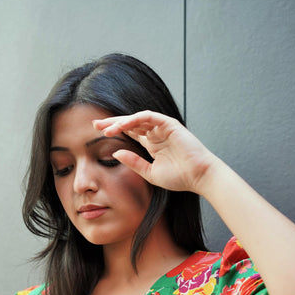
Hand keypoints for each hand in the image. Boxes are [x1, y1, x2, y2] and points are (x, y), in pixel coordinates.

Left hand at [93, 110, 215, 193]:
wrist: (199, 177)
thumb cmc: (179, 178)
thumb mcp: (150, 173)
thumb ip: (133, 162)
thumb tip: (115, 153)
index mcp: (152, 144)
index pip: (130, 133)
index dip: (114, 131)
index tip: (98, 132)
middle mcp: (156, 133)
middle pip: (130, 123)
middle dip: (112, 122)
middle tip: (95, 124)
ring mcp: (162, 127)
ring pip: (137, 118)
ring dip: (120, 122)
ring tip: (105, 128)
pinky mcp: (169, 123)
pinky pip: (147, 117)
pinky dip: (134, 119)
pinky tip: (121, 125)